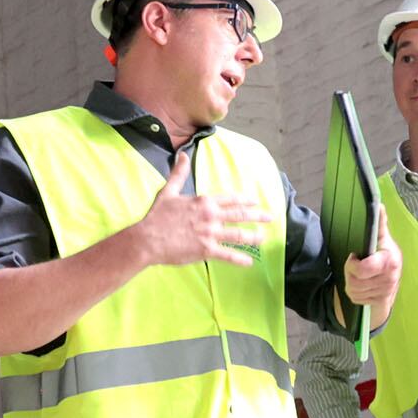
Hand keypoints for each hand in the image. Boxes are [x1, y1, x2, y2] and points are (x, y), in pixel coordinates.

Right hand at [133, 145, 272, 269]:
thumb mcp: (169, 191)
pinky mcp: (206, 250)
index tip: (255, 201)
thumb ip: (179, 174)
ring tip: (263, 238)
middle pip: (240, 215)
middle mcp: (211, 216)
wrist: (148, 238)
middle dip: (257, 216)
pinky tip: (249, 262)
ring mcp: (210, 233)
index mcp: (204, 201)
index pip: (230, 199)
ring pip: (238, 235)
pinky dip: (240, 259)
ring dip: (253, 237)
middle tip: (270, 217)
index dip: (244, 201)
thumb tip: (181, 155)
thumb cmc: (157, 216)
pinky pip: (228, 255)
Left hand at [343, 218, 402, 325]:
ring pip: (354, 292)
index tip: (353, 256)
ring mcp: (387, 291)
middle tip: (354, 267)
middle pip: (355, 282)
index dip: (353, 265)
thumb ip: (378, 223)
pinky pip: (358, 300)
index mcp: (390, 260)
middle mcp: (391, 277)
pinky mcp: (382, 302)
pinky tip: (362, 286)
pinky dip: (356, 294)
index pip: (364, 269)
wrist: (392, 278)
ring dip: (351, 284)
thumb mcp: (381, 238)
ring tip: (358, 276)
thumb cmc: (383, 254)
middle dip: (350, 274)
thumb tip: (378, 205)